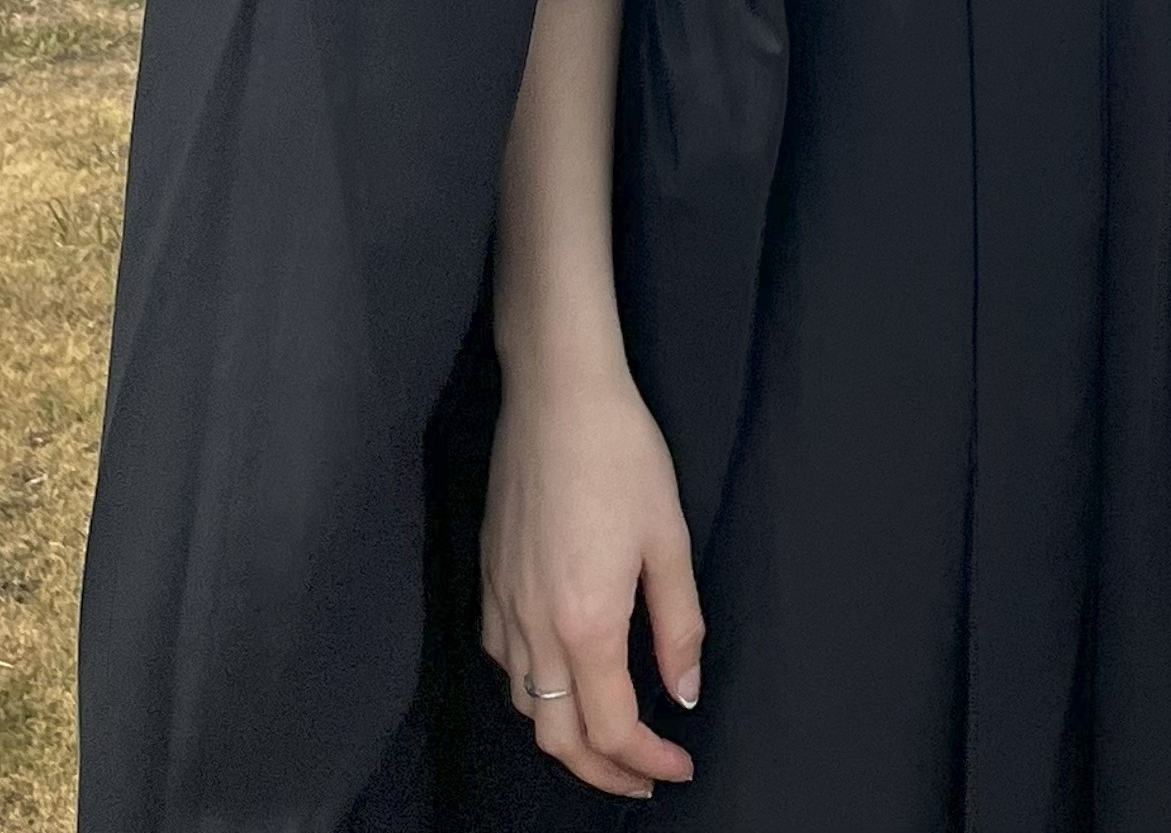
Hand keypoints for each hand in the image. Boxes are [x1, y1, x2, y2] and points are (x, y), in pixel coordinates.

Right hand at [481, 355, 703, 798]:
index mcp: (586, 623)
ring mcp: (503, 606)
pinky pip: (503, 663)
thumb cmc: (621, 454)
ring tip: (607, 734)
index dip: (647, 760)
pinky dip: (533, 691)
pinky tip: (562, 674)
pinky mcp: (487, 581)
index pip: (612, 728)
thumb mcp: (667, 536)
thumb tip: (684, 693)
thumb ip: (678, 624)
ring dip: (565, 737)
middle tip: (643, 777)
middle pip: (558, 739)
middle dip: (603, 772)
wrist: (556, 393)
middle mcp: (534, 628)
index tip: (678, 765)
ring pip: (524, 707)